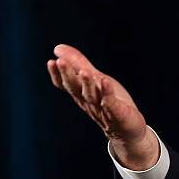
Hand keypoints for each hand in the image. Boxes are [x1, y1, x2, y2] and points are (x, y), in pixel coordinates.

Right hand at [47, 44, 158, 169]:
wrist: (127, 130)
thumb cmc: (109, 102)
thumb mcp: (94, 79)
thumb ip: (78, 64)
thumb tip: (58, 48)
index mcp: (81, 94)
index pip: (65, 84)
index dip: (57, 74)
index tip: (51, 62)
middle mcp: (89, 102)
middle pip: (75, 88)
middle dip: (68, 75)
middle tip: (60, 62)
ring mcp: (102, 108)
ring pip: (92, 96)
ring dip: (87, 83)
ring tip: (84, 71)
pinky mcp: (117, 114)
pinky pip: (111, 104)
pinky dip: (108, 94)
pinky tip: (106, 83)